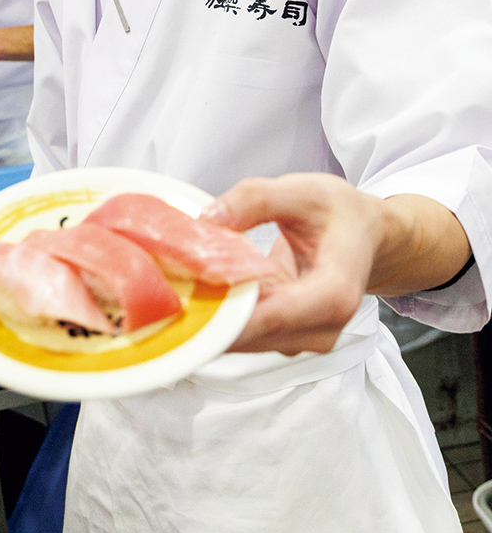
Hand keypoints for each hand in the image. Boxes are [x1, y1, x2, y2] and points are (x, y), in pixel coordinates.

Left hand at [205, 173, 470, 357]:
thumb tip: (208, 218)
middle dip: (212, 314)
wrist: (365, 232)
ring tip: (181, 285)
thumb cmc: (338, 212)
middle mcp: (324, 328)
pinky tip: (202, 291)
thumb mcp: (301, 191)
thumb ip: (255, 199)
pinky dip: (224, 317)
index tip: (182, 302)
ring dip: (214, 318)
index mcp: (334, 294)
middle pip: (255, 335)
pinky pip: (249, 335)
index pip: (273, 317)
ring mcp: (306, 338)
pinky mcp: (289, 337)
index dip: (227, 315)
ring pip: (247, 341)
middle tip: (167, 287)